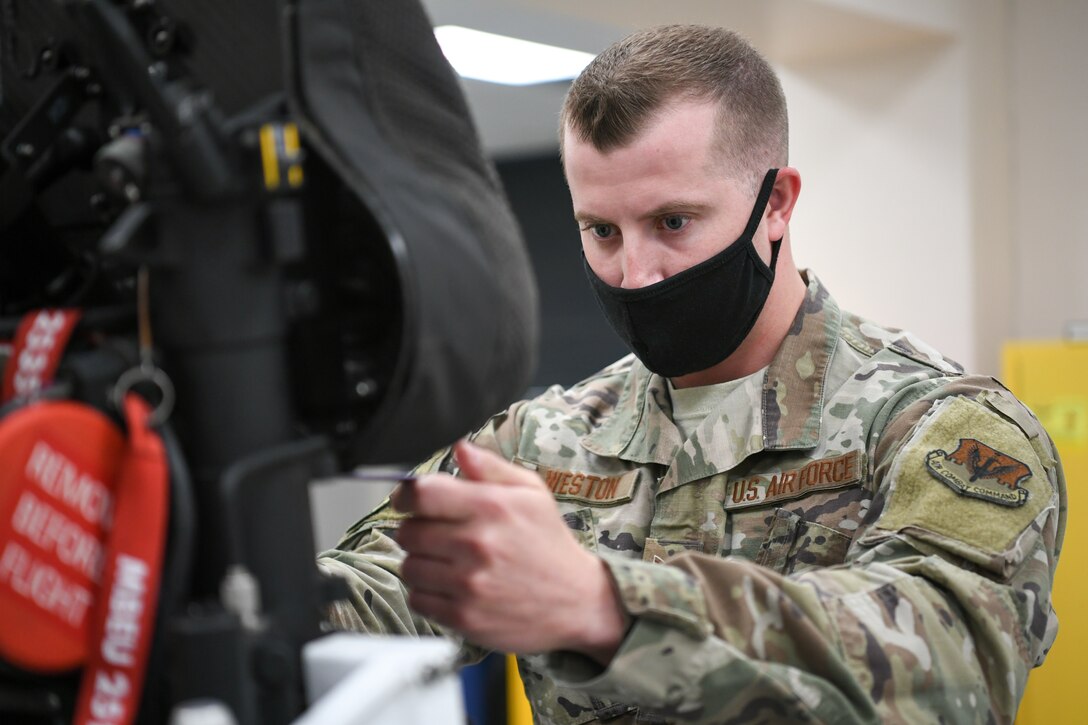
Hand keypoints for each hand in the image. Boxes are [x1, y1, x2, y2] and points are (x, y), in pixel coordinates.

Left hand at [391, 440, 628, 660]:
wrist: (578, 602)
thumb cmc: (550, 544)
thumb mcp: (532, 494)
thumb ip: (491, 468)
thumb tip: (459, 449)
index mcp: (491, 507)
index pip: (421, 494)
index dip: (405, 496)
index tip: (408, 501)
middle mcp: (476, 544)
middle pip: (408, 532)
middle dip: (416, 530)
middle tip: (437, 534)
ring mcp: (469, 584)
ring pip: (409, 567)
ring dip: (421, 562)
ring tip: (446, 562)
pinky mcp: (464, 617)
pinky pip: (418, 599)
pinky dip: (427, 593)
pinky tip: (450, 586)